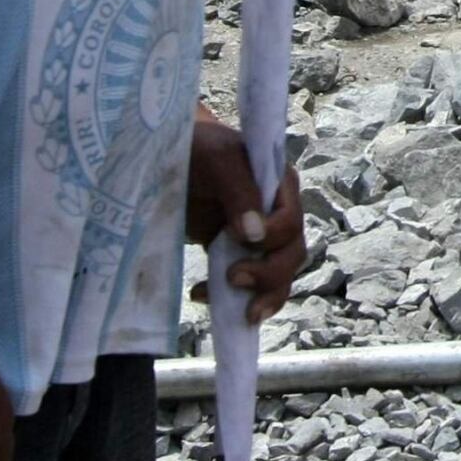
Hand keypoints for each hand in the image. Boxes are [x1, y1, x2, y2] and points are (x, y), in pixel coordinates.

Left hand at [186, 116, 304, 322]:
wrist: (168, 155)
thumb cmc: (195, 147)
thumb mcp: (215, 158)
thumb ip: (239, 190)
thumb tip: (255, 235)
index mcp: (280, 185)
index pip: (291, 220)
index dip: (273, 236)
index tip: (242, 240)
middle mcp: (277, 212)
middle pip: (292, 253)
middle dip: (270, 275)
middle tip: (234, 280)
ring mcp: (259, 235)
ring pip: (279, 273)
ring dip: (264, 295)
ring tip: (241, 313)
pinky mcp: (237, 252)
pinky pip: (252, 283)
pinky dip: (236, 298)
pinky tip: (205, 295)